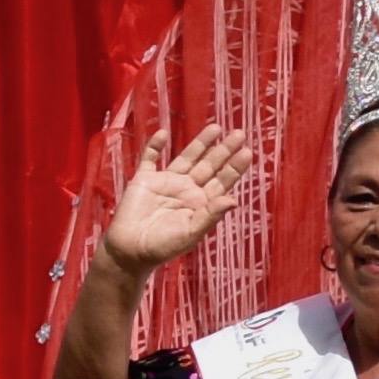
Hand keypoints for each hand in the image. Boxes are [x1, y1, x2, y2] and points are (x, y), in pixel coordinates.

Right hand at [100, 124, 248, 275]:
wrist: (130, 251)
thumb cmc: (162, 246)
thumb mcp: (190, 233)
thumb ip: (210, 215)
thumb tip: (233, 200)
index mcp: (200, 204)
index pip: (222, 182)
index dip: (234, 167)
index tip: (247, 152)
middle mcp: (186, 190)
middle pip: (209, 165)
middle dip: (223, 150)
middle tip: (240, 133)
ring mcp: (166, 182)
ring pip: (187, 157)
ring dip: (200, 143)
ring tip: (216, 127)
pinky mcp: (144, 179)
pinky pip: (150, 158)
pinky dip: (155, 146)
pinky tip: (163, 133)